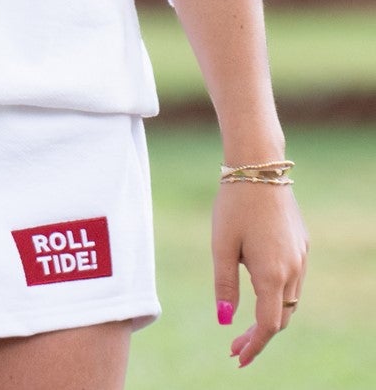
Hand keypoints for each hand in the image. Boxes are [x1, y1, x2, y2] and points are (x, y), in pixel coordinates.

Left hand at [214, 180, 308, 366]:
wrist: (259, 166)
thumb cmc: (233, 204)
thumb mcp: (221, 246)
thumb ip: (224, 285)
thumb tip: (225, 320)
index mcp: (272, 274)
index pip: (268, 325)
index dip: (253, 345)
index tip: (237, 358)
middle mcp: (293, 270)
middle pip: (281, 317)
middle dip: (259, 335)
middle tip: (234, 346)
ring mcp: (301, 257)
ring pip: (289, 300)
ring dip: (270, 314)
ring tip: (243, 323)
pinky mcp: (302, 244)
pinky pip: (293, 279)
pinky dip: (278, 293)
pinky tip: (259, 289)